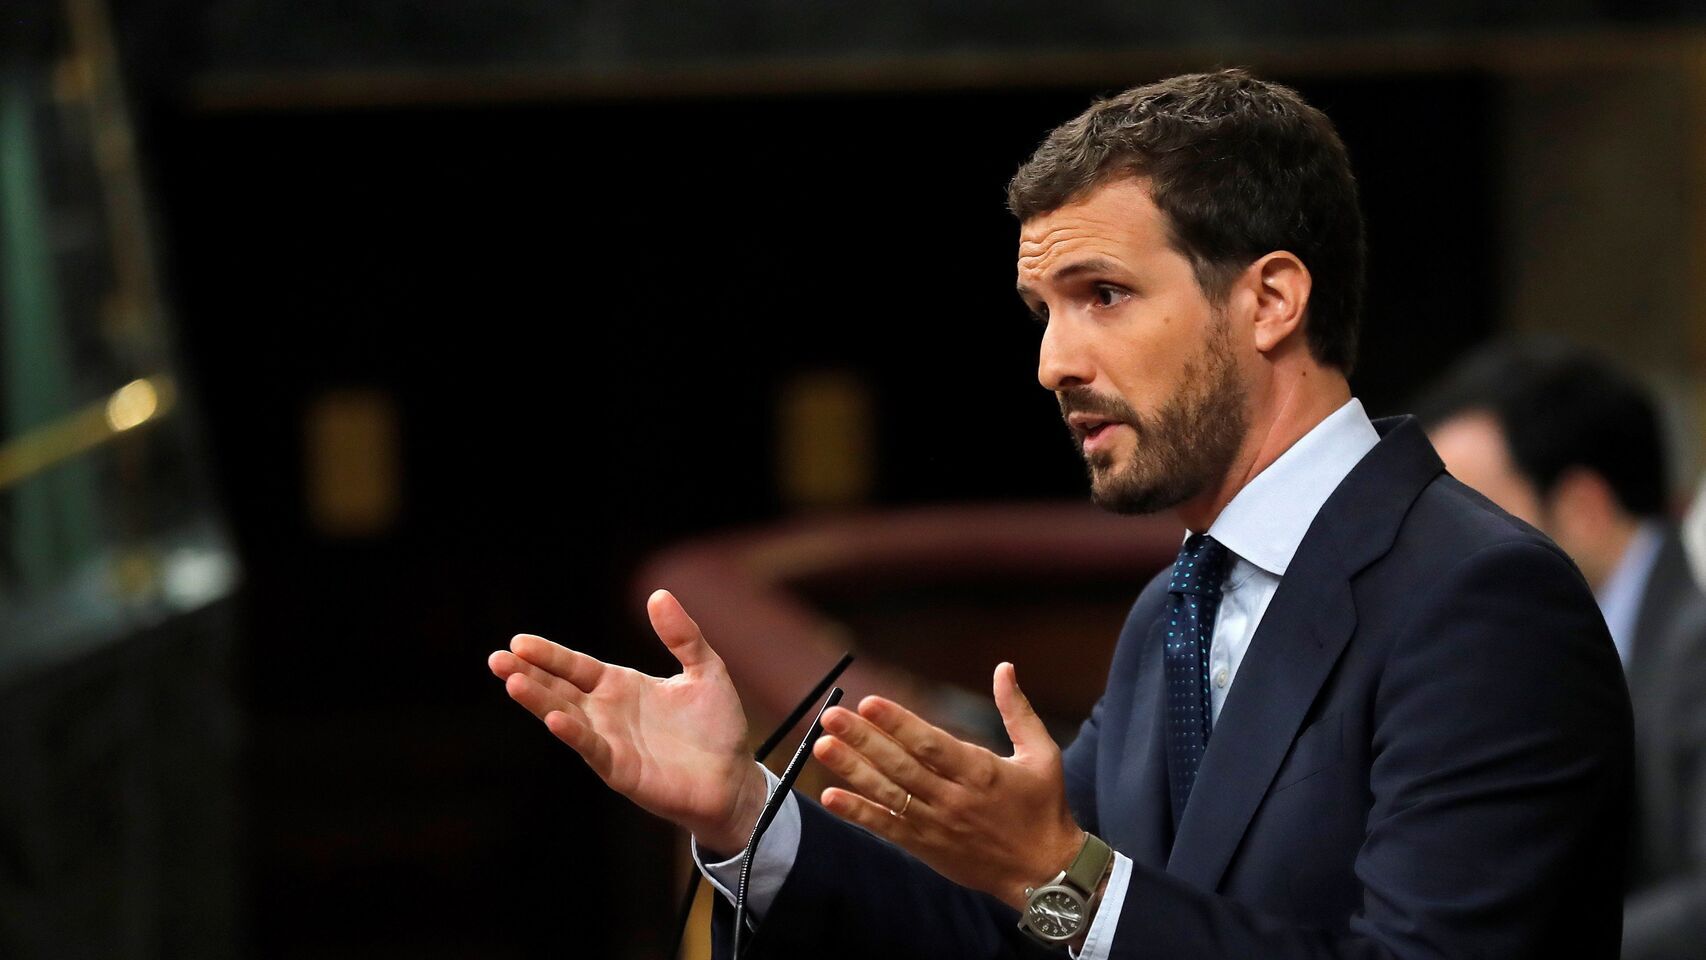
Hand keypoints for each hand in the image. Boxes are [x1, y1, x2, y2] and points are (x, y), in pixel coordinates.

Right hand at [487, 589, 768, 853]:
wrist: (735, 779)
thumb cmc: (717, 727)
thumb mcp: (705, 669)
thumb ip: (682, 635)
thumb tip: (658, 594)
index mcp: (621, 686)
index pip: (576, 666)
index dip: (548, 654)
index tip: (518, 641)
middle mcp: (607, 713)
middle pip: (559, 689)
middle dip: (527, 674)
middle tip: (496, 659)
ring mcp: (610, 741)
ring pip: (566, 716)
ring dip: (540, 702)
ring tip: (513, 682)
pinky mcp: (621, 769)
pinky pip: (593, 748)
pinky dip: (574, 734)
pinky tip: (556, 719)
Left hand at [811, 662, 1082, 908]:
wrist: (1044, 873)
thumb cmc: (1044, 808)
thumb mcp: (1042, 754)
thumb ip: (1018, 710)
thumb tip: (1004, 667)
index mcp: (981, 772)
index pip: (931, 744)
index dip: (897, 723)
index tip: (868, 703)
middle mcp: (954, 798)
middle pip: (900, 766)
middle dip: (863, 739)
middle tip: (830, 717)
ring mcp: (937, 825)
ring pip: (888, 794)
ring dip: (852, 770)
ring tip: (821, 747)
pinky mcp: (927, 847)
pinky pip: (887, 828)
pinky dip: (858, 813)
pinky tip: (830, 797)